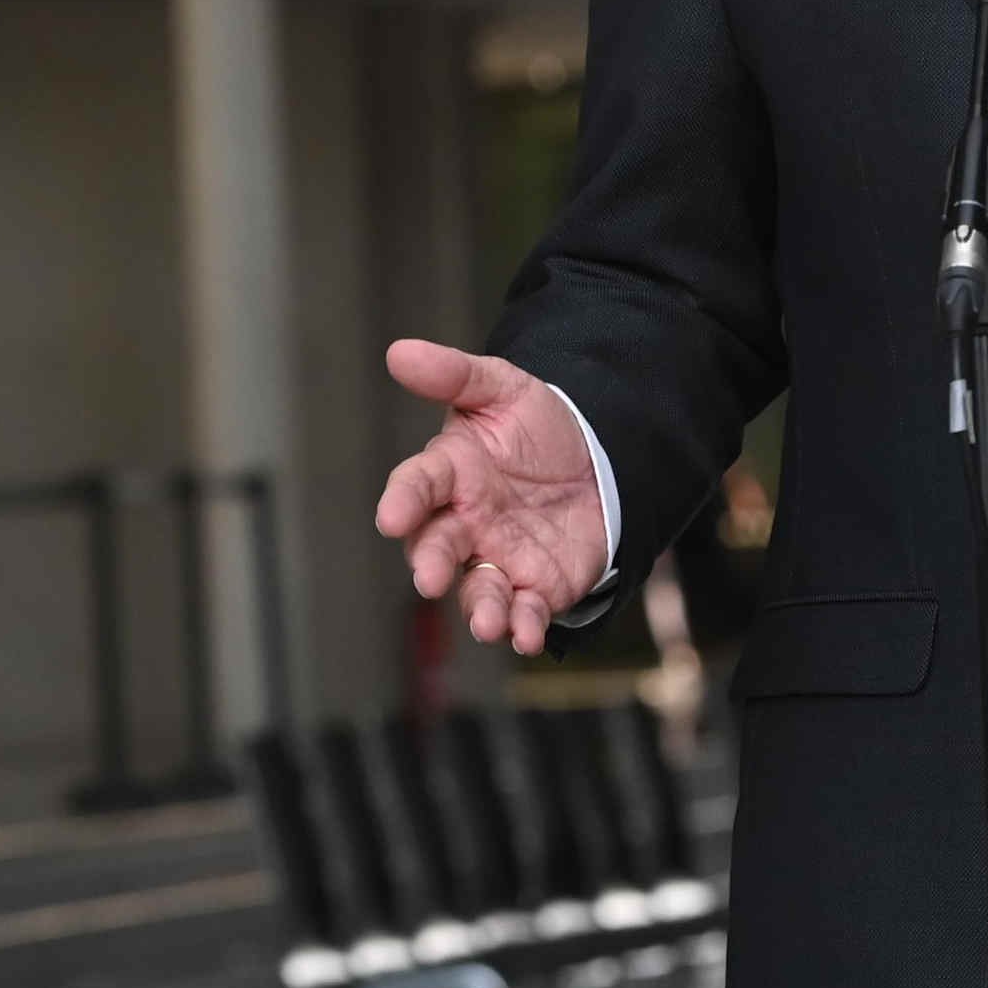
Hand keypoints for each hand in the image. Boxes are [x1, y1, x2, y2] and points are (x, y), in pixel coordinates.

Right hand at [374, 341, 609, 656]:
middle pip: (437, 546)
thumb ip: (454, 374)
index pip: (417, 486)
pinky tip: (526, 635)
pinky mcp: (536, 586)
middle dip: (432, 563)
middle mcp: (465, 522)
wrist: (596, 461)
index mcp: (451, 473)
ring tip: (487, 621)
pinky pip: (524, 612)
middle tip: (430, 577)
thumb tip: (399, 352)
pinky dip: (522, 628)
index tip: (391, 517)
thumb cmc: (535, 427)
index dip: (403, 500)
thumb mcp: (502, 388)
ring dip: (479, 608)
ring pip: (477, 590)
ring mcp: (498, 557)